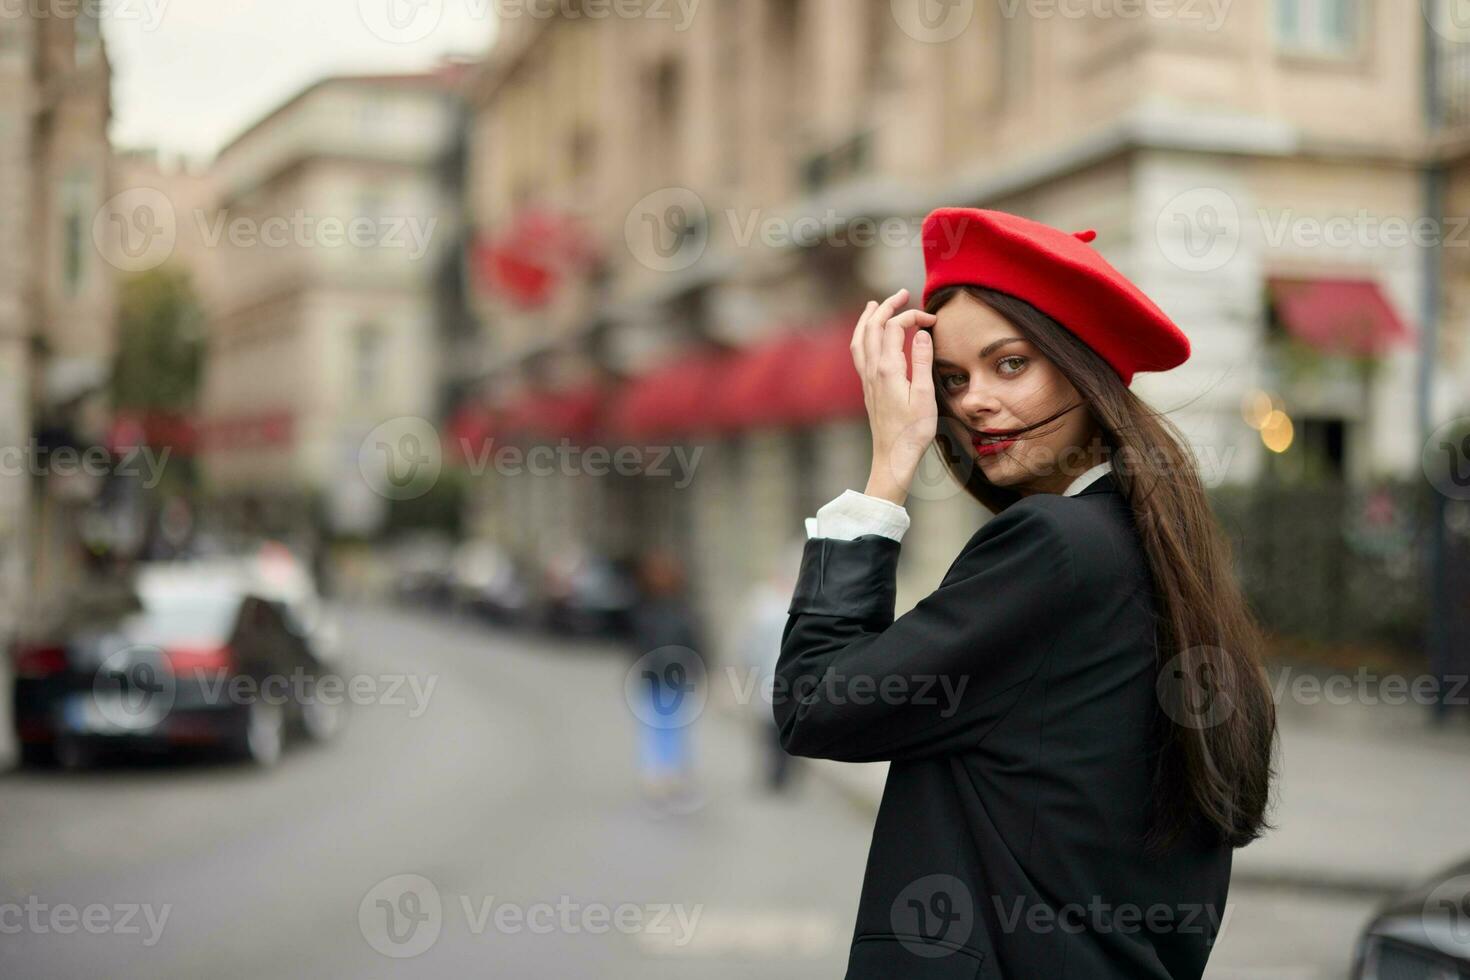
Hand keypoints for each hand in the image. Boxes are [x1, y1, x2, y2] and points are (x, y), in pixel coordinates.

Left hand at [850, 288, 937, 506]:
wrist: (892, 456)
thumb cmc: (913, 431)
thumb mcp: (925, 396)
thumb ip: (921, 361)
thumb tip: (921, 333)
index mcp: (887, 369)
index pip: (895, 328)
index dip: (913, 317)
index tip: (932, 320)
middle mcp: (872, 370)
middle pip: (873, 327)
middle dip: (887, 306)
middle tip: (902, 294)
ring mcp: (866, 379)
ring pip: (860, 339)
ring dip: (868, 318)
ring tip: (875, 304)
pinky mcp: (867, 387)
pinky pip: (858, 353)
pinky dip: (861, 336)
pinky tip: (867, 336)